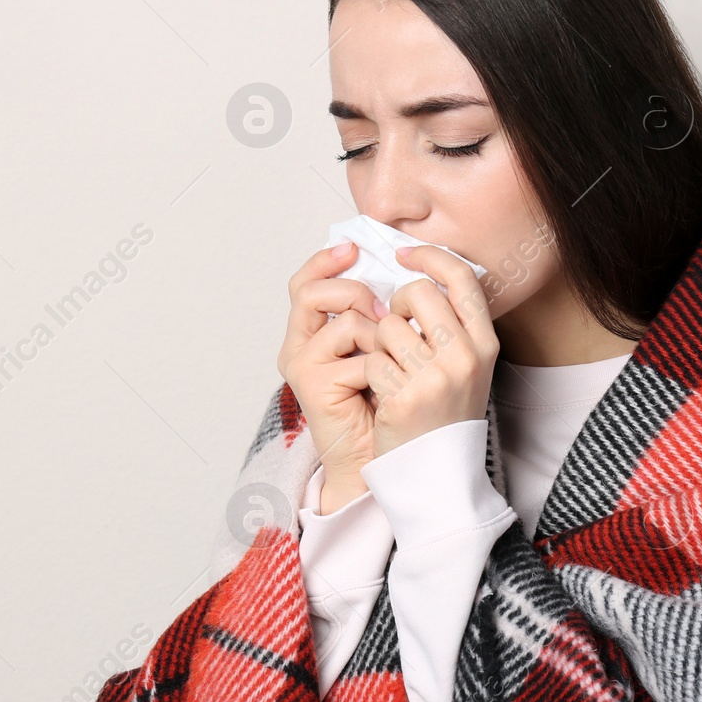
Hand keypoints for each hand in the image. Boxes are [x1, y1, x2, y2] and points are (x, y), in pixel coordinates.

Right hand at [277, 241, 387, 500]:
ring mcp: (302, 365)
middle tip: (385, 313)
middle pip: (310, 291)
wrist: (383, 454)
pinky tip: (386, 389)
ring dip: (380, 336)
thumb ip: (381, 311)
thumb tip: (402, 264)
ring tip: (391, 362)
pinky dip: (383, 369)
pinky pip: (359, 356)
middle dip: (355, 293)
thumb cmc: (390, 400)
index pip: (306, 281)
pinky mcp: (312, 385)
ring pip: (345, 321)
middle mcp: (299, 345)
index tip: (353, 247)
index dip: (325, 260)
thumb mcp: (387, 346)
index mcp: (314, 331)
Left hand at [365, 245, 499, 457]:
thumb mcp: (466, 365)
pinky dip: (370, 372)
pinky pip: (372, 360)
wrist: (438, 472)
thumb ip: (452, 324)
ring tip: (390, 367)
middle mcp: (466, 357)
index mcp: (484, 344)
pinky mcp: (405, 399)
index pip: (461, 277)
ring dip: (379, 342)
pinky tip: (382, 391)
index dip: (429, 257)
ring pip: (387, 325)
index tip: (404, 254)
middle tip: (393, 327)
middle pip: (416, 293)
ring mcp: (436, 379)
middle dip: (395, 304)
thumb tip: (420, 274)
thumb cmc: (445, 413)